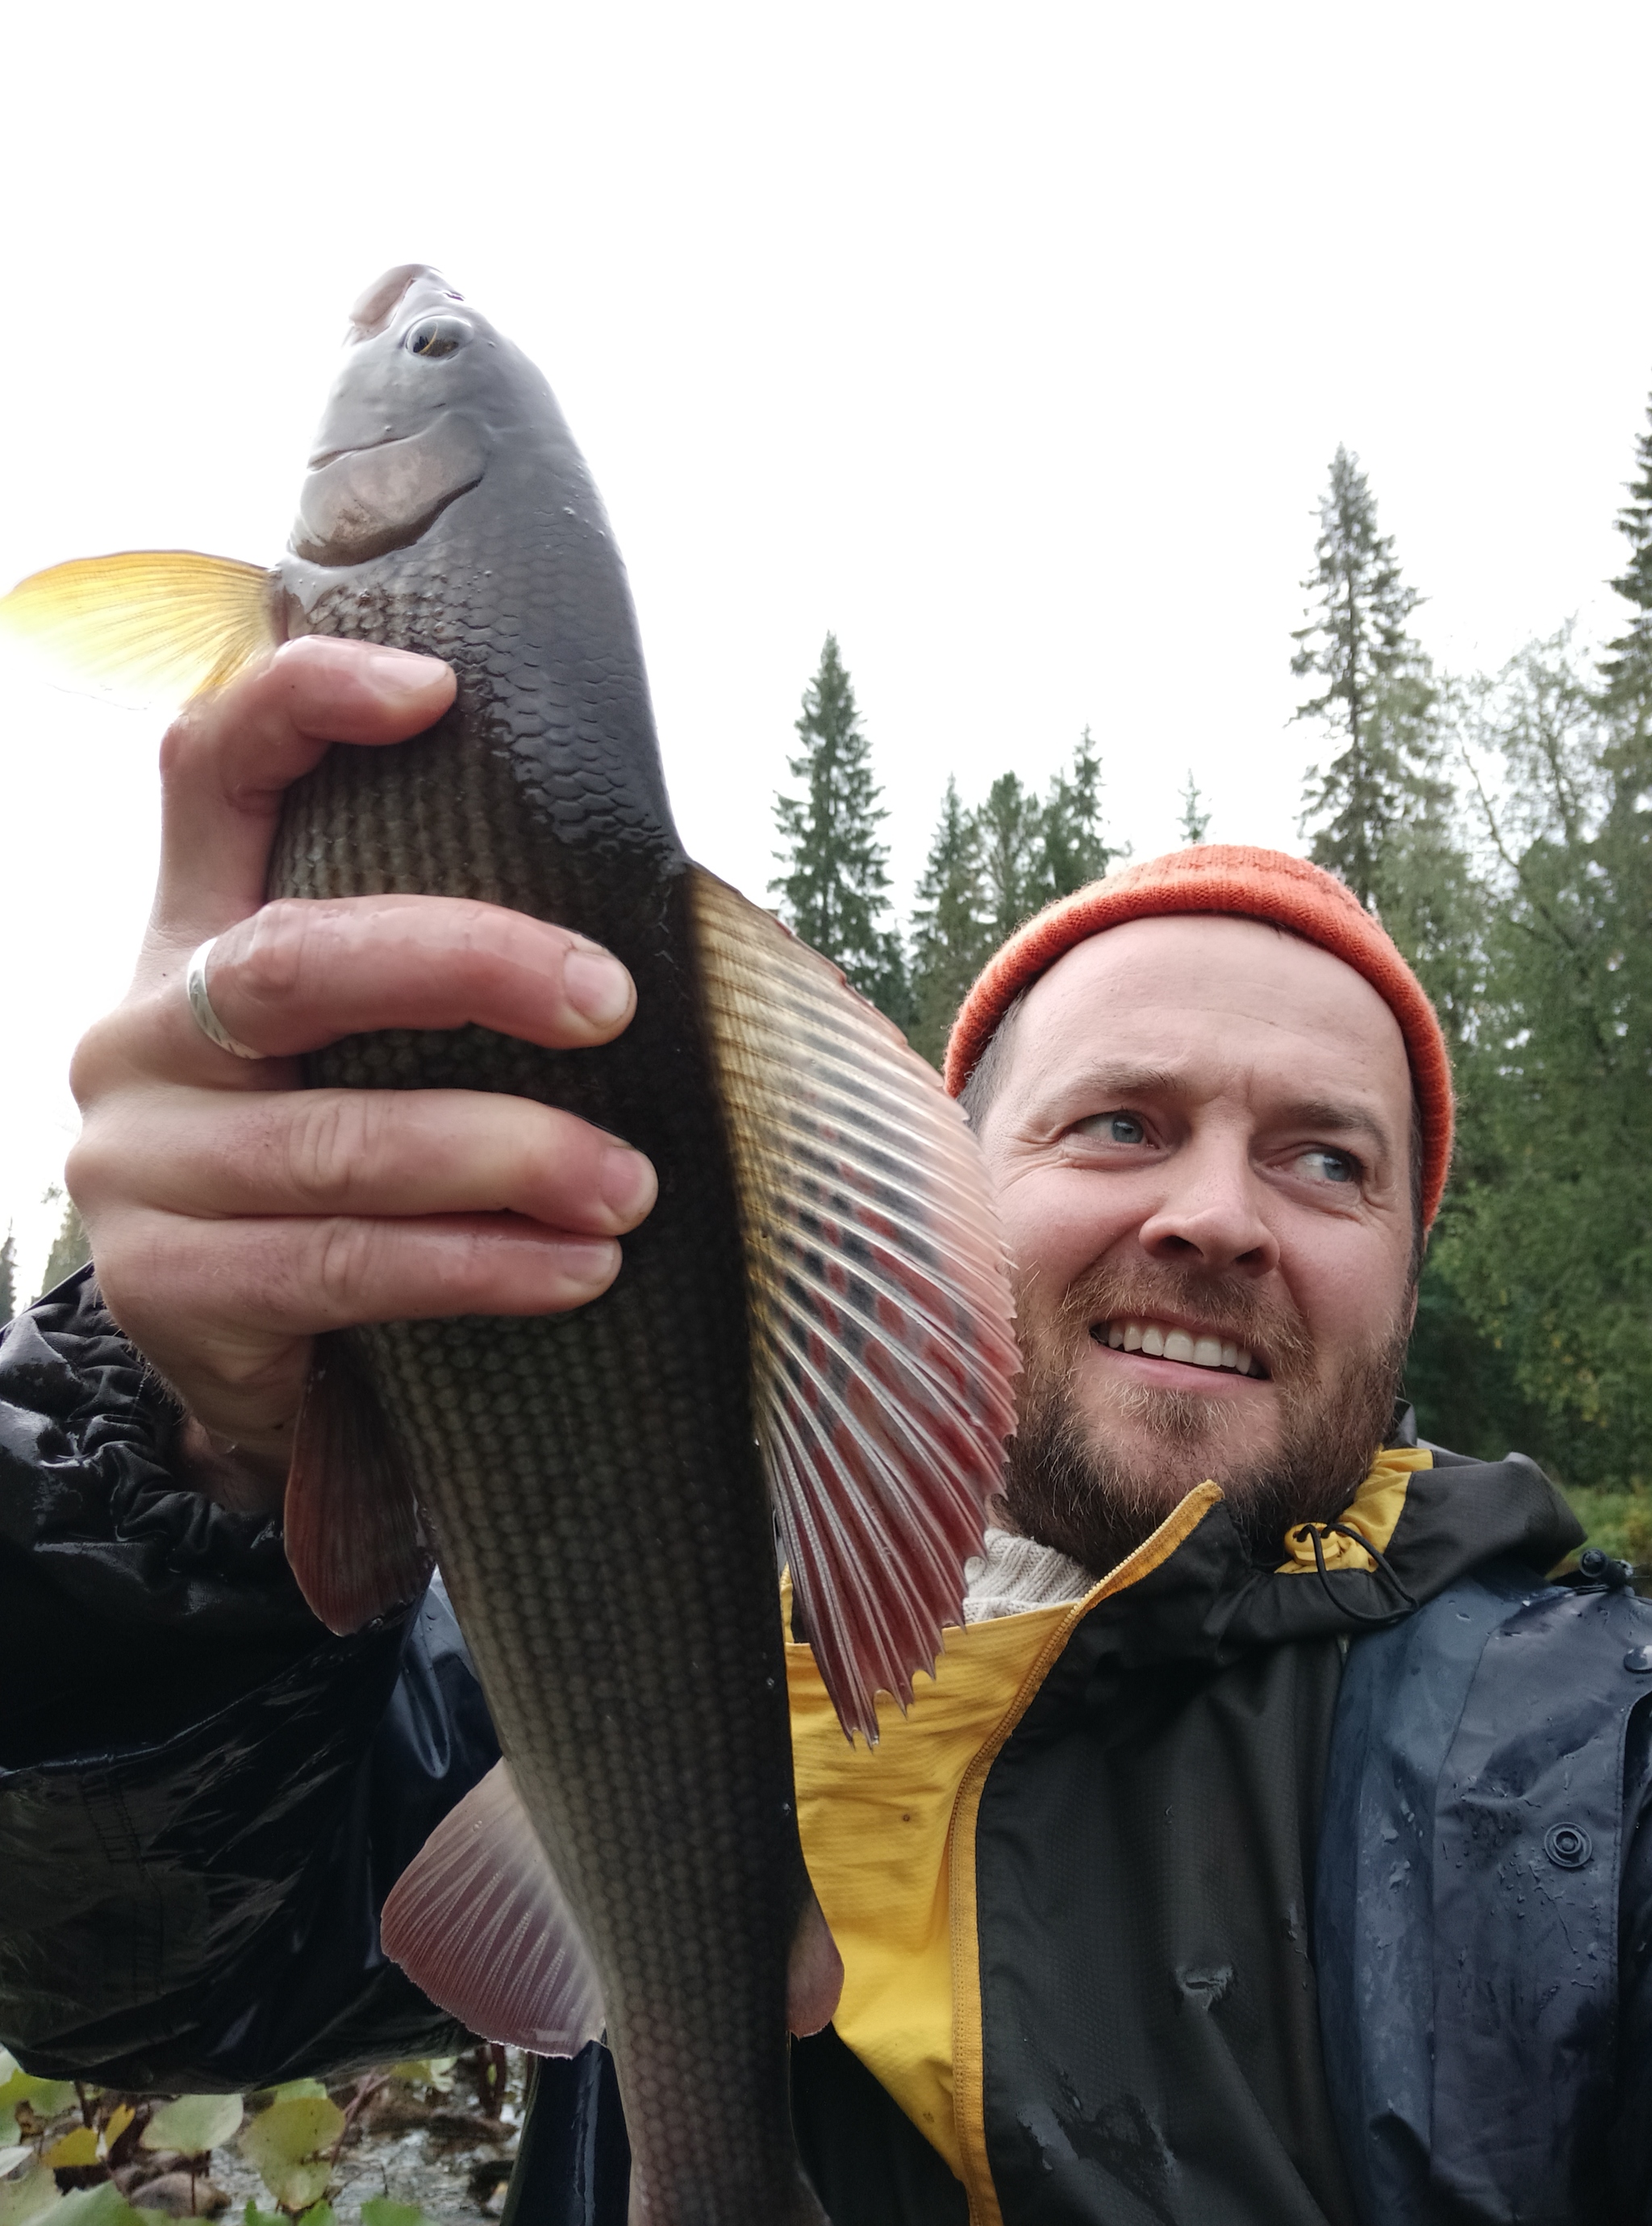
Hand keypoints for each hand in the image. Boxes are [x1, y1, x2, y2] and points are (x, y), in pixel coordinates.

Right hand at [67, 638, 655, 1511]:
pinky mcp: (163, 1289)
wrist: (258, 1365)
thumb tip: (651, 924)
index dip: (302, 706)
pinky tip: (578, 1272)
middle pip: (294, 962)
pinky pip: (343, 1266)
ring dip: (508, 1156)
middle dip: (470, 968)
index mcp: (193, 931)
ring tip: (631, 1188)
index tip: (440, 692)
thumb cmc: (357, 1169)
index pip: (209, 769)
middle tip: (612, 1002)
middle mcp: (141, 1032)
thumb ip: (430, 974)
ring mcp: (138, 1165)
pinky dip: (480, 1268)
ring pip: (335, 1140)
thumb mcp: (361, 1049)